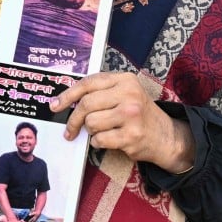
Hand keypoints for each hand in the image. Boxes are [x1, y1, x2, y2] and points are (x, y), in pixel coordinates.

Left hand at [51, 72, 194, 172]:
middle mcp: (129, 94)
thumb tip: (65, 100)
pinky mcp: (131, 136)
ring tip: (103, 131)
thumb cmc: (138, 113)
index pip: (88, 83)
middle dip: (73, 119)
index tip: (55, 105)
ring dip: (91, 131)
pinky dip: (98, 142)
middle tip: (70, 129)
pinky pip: (99, 140)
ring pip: (91, 123)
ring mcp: (131, 116)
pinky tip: (109, 139)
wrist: (166, 135)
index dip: (67, 95)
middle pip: (86, 104)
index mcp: (125, 80)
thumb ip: (100, 91)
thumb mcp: (124, 93)